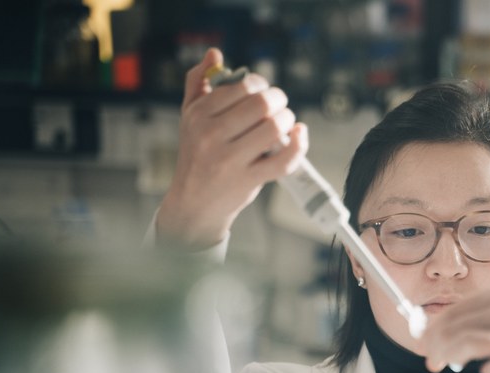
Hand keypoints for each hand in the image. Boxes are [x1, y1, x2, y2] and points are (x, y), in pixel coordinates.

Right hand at [156, 48, 307, 249]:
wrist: (194, 202)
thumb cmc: (197, 154)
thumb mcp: (189, 116)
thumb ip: (198, 82)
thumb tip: (215, 53)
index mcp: (199, 114)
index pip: (241, 86)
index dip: (261, 84)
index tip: (263, 91)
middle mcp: (211, 135)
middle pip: (261, 105)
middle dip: (279, 100)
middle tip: (279, 105)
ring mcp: (230, 160)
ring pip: (274, 128)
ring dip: (288, 120)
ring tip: (284, 122)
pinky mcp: (249, 180)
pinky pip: (284, 160)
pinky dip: (299, 145)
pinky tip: (299, 134)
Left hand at [419, 282, 489, 372]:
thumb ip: (486, 315)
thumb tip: (445, 329)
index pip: (456, 309)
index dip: (435, 328)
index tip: (425, 342)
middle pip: (456, 326)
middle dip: (436, 345)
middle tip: (431, 360)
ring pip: (469, 342)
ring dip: (451, 355)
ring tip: (445, 365)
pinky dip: (489, 371)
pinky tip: (488, 372)